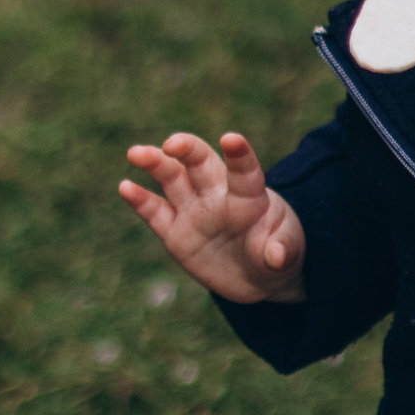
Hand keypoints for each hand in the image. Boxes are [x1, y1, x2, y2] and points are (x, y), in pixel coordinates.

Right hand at [117, 129, 306, 305]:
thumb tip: (277, 257)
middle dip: (186, 149)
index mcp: (249, 198)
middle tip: (173, 144)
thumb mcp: (289, 254)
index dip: (239, 155)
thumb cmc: (277, 252)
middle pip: (199, 163)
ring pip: (171, 179)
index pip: (245, 173)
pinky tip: (125, 187)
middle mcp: (217, 196)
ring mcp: (193, 212)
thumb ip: (283, 251)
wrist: (258, 275)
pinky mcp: (175, 232)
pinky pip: (155, 213)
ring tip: (135, 153)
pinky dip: (140, 200)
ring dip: (154, 163)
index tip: (231, 139)